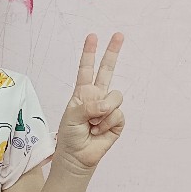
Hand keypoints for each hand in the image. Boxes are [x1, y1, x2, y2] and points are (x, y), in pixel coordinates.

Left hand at [55, 33, 125, 172]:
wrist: (77, 156)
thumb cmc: (70, 135)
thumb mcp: (72, 116)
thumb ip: (89, 106)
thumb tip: (106, 104)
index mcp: (83, 92)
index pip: (86, 69)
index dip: (89, 52)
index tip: (92, 36)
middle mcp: (97, 96)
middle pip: (107, 70)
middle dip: (113, 52)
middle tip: (119, 35)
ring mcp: (108, 108)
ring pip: (115, 97)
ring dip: (103, 112)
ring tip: (92, 124)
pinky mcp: (118, 121)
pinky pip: (117, 114)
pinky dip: (107, 124)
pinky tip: (99, 131)